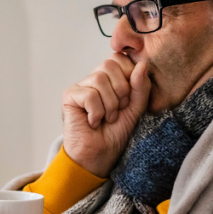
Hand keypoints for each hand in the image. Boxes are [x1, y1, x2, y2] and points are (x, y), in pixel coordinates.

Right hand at [62, 53, 151, 176]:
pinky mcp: (70, 96)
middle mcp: (94, 79)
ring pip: (99, 79)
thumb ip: (141, 86)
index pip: (120, 58)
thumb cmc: (115, 133)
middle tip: (118, 110)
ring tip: (107, 119)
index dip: (129, 76)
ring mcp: (81, 87)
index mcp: (111, 79)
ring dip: (109, 105)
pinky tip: (93, 122)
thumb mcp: (136, 108)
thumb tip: (142, 64)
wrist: (100, 155)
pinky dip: (96, 112)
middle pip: (109, 64)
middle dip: (120, 90)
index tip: (128, 99)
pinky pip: (89, 95)